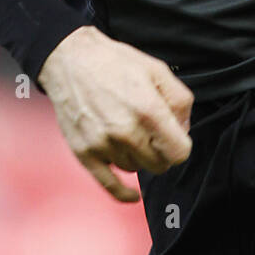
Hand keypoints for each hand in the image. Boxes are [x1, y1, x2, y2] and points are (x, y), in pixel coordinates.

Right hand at [37, 25, 193, 203]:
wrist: (70, 60)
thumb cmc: (114, 62)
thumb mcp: (157, 69)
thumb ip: (180, 100)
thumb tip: (184, 129)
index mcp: (148, 110)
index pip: (179, 152)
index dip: (180, 145)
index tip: (174, 137)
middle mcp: (126, 131)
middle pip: (159, 165)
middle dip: (161, 152)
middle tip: (152, 133)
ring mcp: (104, 145)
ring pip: (136, 169)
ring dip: (138, 157)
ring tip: (129, 132)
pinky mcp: (85, 153)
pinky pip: (109, 185)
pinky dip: (124, 193)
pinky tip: (134, 195)